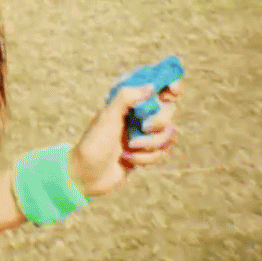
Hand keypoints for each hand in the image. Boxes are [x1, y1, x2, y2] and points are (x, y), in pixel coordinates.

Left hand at [67, 78, 181, 196]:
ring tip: (129, 148)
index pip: (157, 87)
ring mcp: (144, 134)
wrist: (88, 175)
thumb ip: (126, 97)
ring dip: (150, 144)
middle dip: (159, 122)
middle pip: (169, 111)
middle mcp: (139, 116)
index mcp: (129, 102)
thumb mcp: (107, 116)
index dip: (170, 85)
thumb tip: (150, 86)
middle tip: (144, 127)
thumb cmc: (94, 142)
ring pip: (168, 134)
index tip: (173, 92)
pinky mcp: (147, 152)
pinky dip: (146, 157)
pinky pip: (162, 152)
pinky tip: (128, 160)